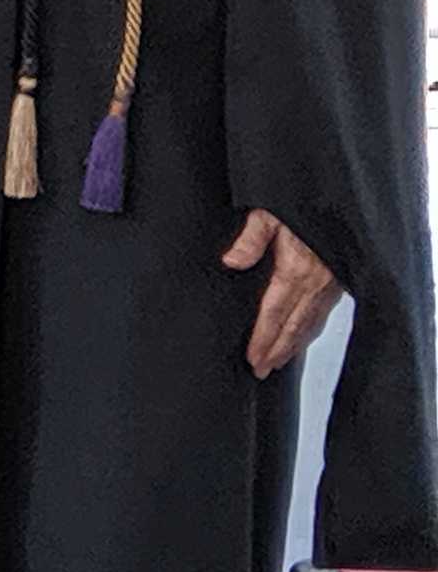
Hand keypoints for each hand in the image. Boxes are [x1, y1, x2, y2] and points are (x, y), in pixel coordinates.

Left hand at [227, 208, 346, 375]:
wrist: (341, 200)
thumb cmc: (301, 204)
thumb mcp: (271, 213)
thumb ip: (252, 237)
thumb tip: (231, 261)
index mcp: (297, 270)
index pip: (275, 313)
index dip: (263, 338)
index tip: (253, 358)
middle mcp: (317, 283)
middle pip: (293, 327)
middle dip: (276, 351)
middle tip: (260, 370)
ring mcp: (330, 285)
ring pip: (310, 323)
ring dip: (292, 345)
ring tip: (275, 362)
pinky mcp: (340, 281)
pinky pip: (322, 313)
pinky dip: (309, 330)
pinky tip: (300, 338)